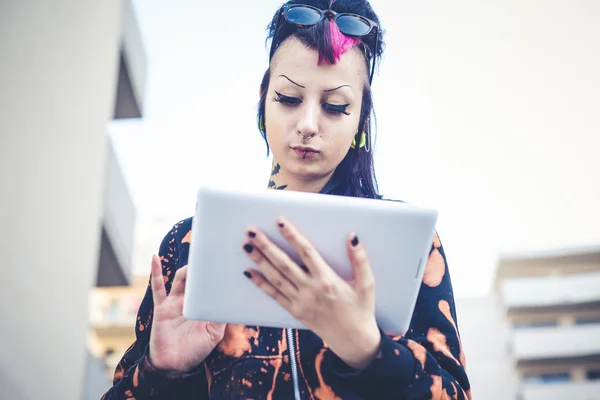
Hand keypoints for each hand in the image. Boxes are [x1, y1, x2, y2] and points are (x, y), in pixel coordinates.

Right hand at [148, 255, 225, 372]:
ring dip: (187, 269)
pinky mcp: (162, 307)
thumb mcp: (214, 334)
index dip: (216, 274)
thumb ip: (220, 317)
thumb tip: (228, 300)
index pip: (211, 285)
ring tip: (194, 262)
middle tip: (210, 254)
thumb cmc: (197, 349)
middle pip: (197, 278)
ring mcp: (176, 302)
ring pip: (181, 279)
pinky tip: (155, 258)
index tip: (225, 261)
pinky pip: (158, 288)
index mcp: (205, 305)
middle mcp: (191, 301)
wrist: (175, 365)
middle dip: (202, 266)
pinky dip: (156, 272)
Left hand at [242, 217, 380, 368]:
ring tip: (246, 246)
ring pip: (275, 277)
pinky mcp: (295, 311)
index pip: (305, 252)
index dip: (292, 235)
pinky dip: (260, 283)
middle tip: (251, 231)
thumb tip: (352, 236)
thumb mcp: (367, 284)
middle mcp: (310, 290)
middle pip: (283, 263)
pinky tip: (248, 272)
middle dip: (266, 246)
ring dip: (259, 261)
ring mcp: (300, 301)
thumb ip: (360, 259)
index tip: (279, 221)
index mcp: (327, 280)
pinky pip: (274, 295)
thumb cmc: (361, 309)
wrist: (353, 340)